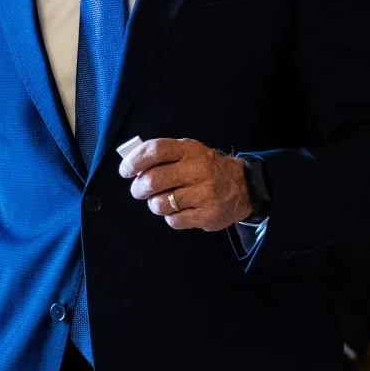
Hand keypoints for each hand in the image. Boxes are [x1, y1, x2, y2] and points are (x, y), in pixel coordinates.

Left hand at [119, 137, 252, 230]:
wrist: (244, 187)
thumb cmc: (207, 168)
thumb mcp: (189, 152)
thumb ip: (164, 156)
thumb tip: (132, 165)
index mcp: (189, 150)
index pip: (155, 151)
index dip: (135, 161)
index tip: (125, 171)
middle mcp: (197, 169)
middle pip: (154, 180)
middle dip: (139, 188)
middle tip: (139, 191)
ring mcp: (204, 193)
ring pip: (161, 203)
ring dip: (155, 204)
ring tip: (163, 201)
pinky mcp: (207, 215)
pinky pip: (174, 220)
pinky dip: (171, 217)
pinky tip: (179, 210)